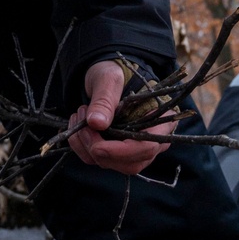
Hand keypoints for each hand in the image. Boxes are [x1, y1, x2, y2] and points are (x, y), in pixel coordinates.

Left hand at [67, 60, 176, 174]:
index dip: (122, 151)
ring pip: (111, 164)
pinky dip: (81, 146)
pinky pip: (97, 160)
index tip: (97, 145)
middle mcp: (150, 141)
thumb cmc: (114, 75)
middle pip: (130, 163)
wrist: (103, 77)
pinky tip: (78, 126)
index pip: (147, 147)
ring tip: (79, 117)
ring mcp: (132, 150)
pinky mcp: (114, 152)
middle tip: (83, 125)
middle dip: (100, 150)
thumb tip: (97, 123)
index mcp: (160, 122)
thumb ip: (104, 99)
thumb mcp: (109, 79)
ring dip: (86, 146)